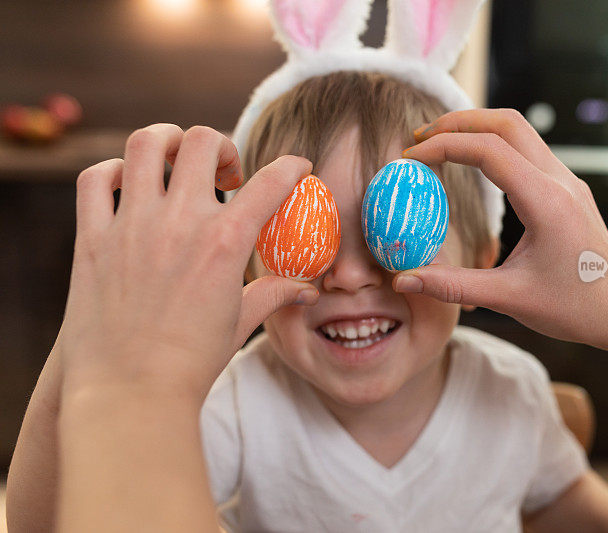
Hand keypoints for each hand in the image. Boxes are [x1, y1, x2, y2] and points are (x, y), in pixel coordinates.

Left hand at [58, 124, 317, 401]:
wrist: (131, 392)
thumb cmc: (191, 363)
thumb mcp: (240, 322)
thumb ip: (274, 293)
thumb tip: (307, 289)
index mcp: (225, 242)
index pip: (271, 181)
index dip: (292, 166)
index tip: (297, 166)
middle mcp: (180, 221)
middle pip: (203, 142)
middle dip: (222, 146)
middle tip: (226, 172)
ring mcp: (132, 224)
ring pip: (146, 143)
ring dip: (168, 141)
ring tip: (177, 162)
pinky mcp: (92, 237)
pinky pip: (96, 179)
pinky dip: (113, 170)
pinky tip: (128, 186)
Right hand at [397, 108, 607, 344]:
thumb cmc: (573, 308)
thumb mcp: (508, 299)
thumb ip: (452, 285)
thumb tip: (403, 279)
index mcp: (546, 202)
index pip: (488, 151)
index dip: (443, 146)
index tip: (410, 157)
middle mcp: (560, 181)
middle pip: (505, 122)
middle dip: (458, 122)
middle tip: (420, 136)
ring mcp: (567, 180)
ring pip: (519, 129)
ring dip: (477, 127)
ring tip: (439, 142)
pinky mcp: (567, 187)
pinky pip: (528, 148)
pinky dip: (493, 143)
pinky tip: (471, 162)